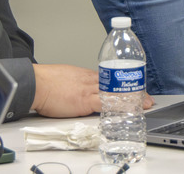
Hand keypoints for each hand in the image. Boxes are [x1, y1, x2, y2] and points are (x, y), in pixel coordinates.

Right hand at [31, 64, 154, 116]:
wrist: (36, 83)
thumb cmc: (45, 82)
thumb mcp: (65, 77)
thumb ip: (75, 82)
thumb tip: (76, 88)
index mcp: (86, 75)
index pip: (111, 78)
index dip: (124, 83)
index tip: (133, 86)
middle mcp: (91, 80)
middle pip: (118, 84)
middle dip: (134, 91)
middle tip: (147, 96)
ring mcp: (89, 90)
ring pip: (116, 92)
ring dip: (132, 99)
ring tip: (145, 103)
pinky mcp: (85, 101)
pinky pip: (106, 104)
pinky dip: (119, 106)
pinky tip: (128, 109)